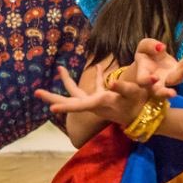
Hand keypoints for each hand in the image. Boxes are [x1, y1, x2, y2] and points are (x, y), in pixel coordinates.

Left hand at [35, 65, 151, 125]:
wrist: (146, 115)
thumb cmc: (140, 105)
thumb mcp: (133, 95)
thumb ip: (124, 88)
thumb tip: (113, 80)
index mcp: (99, 103)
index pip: (79, 105)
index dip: (65, 107)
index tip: (51, 109)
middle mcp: (94, 104)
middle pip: (70, 101)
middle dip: (53, 97)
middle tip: (36, 92)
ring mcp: (98, 101)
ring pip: (78, 92)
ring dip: (68, 81)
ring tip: (60, 68)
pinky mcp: (105, 98)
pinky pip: (96, 86)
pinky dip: (96, 76)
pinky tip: (97, 67)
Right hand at [133, 39, 182, 98]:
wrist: (154, 57)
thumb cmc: (145, 54)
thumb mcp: (143, 47)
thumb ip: (149, 45)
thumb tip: (160, 47)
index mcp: (143, 74)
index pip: (142, 81)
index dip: (147, 81)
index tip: (154, 78)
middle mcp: (156, 81)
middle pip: (159, 91)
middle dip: (165, 93)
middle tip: (173, 94)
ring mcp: (169, 78)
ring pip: (177, 80)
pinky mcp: (179, 71)